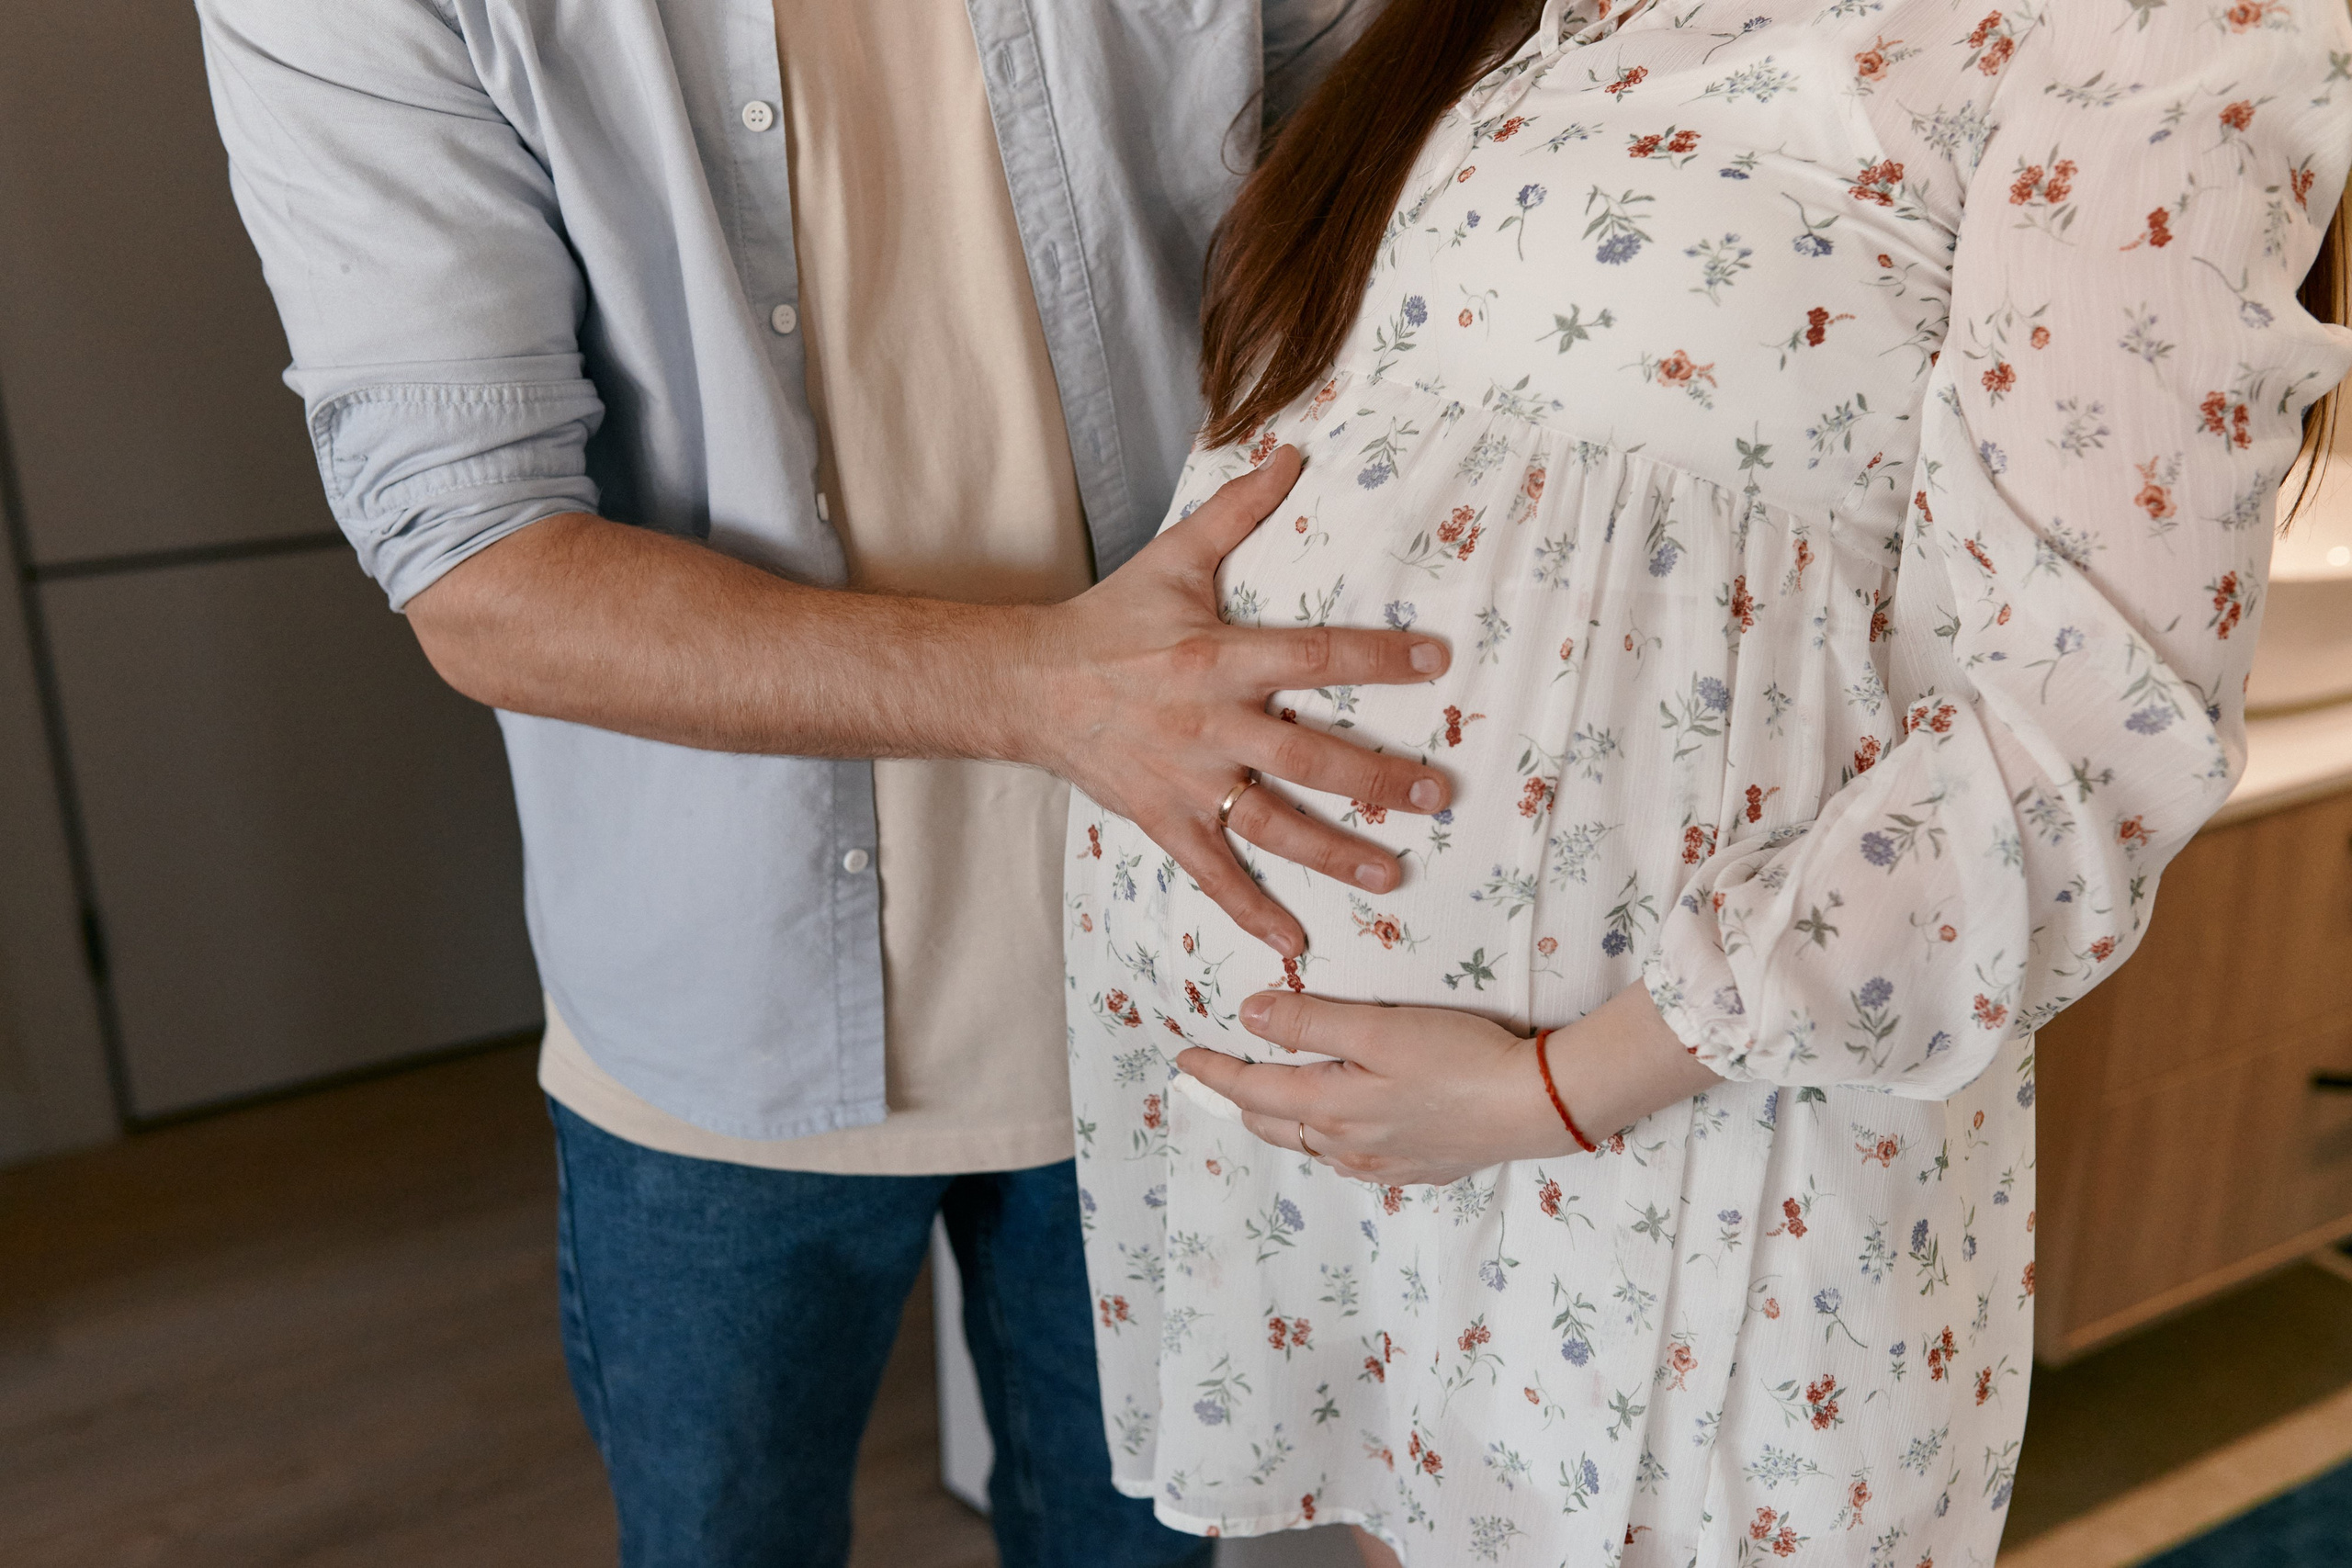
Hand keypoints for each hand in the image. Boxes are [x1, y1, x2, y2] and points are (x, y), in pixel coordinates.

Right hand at [1027, 447, 1452, 956]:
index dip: (1375, 659)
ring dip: (1334, 853)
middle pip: (1308, 757)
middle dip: (1378, 779)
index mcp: (1218, 656)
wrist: (1027, 685)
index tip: (1435, 661)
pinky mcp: (1163, 819)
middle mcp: (1209, 724)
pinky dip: (1251, 910)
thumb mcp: (1174, 559)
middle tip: (1439, 794)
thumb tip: (1294, 451)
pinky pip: (1213, 872)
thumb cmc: (1110, 620)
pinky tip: (1295, 943)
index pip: (1312, 657)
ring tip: (1391, 875)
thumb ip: (1238, 510)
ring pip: (1271, 824)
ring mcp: (1187, 779)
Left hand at [1178, 994, 1568, 1187]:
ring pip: (1312, 1146)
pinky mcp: (1417, 1170)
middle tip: (1219, 1080)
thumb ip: (1311, 1023)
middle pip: (1275, 1126)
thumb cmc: (1458, 1058)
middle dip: (1241, 1102)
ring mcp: (1382, 1165)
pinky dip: (1327, 1141)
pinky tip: (1337, 1131)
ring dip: (1282, 1123)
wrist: (1533, 1106)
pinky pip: (1351, 1160)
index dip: (1216, 1072)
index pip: (1253, 1090)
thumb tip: (1249, 1015)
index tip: (1185, 1059)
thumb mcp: (1378, 1028)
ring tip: (1268, 1103)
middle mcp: (1347, 1146)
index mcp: (1330, 1107)